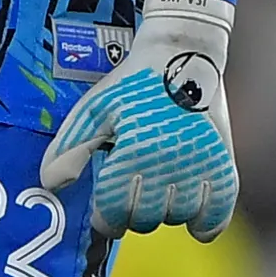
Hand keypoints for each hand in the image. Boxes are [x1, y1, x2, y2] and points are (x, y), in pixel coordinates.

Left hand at [38, 0, 238, 239]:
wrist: (184, 52)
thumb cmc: (134, 82)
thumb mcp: (94, 109)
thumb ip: (69, 149)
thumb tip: (51, 186)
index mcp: (133, 151)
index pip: (112, 215)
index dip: (104, 217)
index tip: (105, 207)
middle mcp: (168, 163)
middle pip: (143, 221)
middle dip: (131, 212)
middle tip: (132, 190)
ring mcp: (200, 166)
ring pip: (176, 219)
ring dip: (164, 212)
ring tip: (159, 189)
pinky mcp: (224, 164)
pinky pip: (216, 215)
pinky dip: (203, 223)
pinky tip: (191, 214)